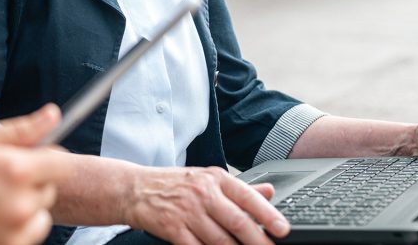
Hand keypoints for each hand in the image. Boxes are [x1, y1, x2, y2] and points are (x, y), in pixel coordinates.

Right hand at [0, 105, 67, 244]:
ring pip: (41, 212)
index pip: (61, 162)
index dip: (47, 156)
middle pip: (50, 186)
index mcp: (15, 169)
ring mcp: (15, 231)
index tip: (30, 156)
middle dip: (32, 178)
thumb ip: (20, 129)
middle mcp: (21, 203)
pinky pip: (29, 233)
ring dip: (26, 204)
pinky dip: (17, 226)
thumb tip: (53, 114)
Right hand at [123, 166, 289, 244]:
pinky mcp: (173, 229)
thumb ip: (240, 188)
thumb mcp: (206, 179)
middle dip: (259, 242)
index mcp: (214, 178)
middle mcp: (202, 193)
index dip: (267, 214)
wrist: (135, 189)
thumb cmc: (175, 185)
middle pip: (237, 222)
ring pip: (221, 241)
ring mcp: (187, 212)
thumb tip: (270, 191)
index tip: (282, 230)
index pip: (247, 196)